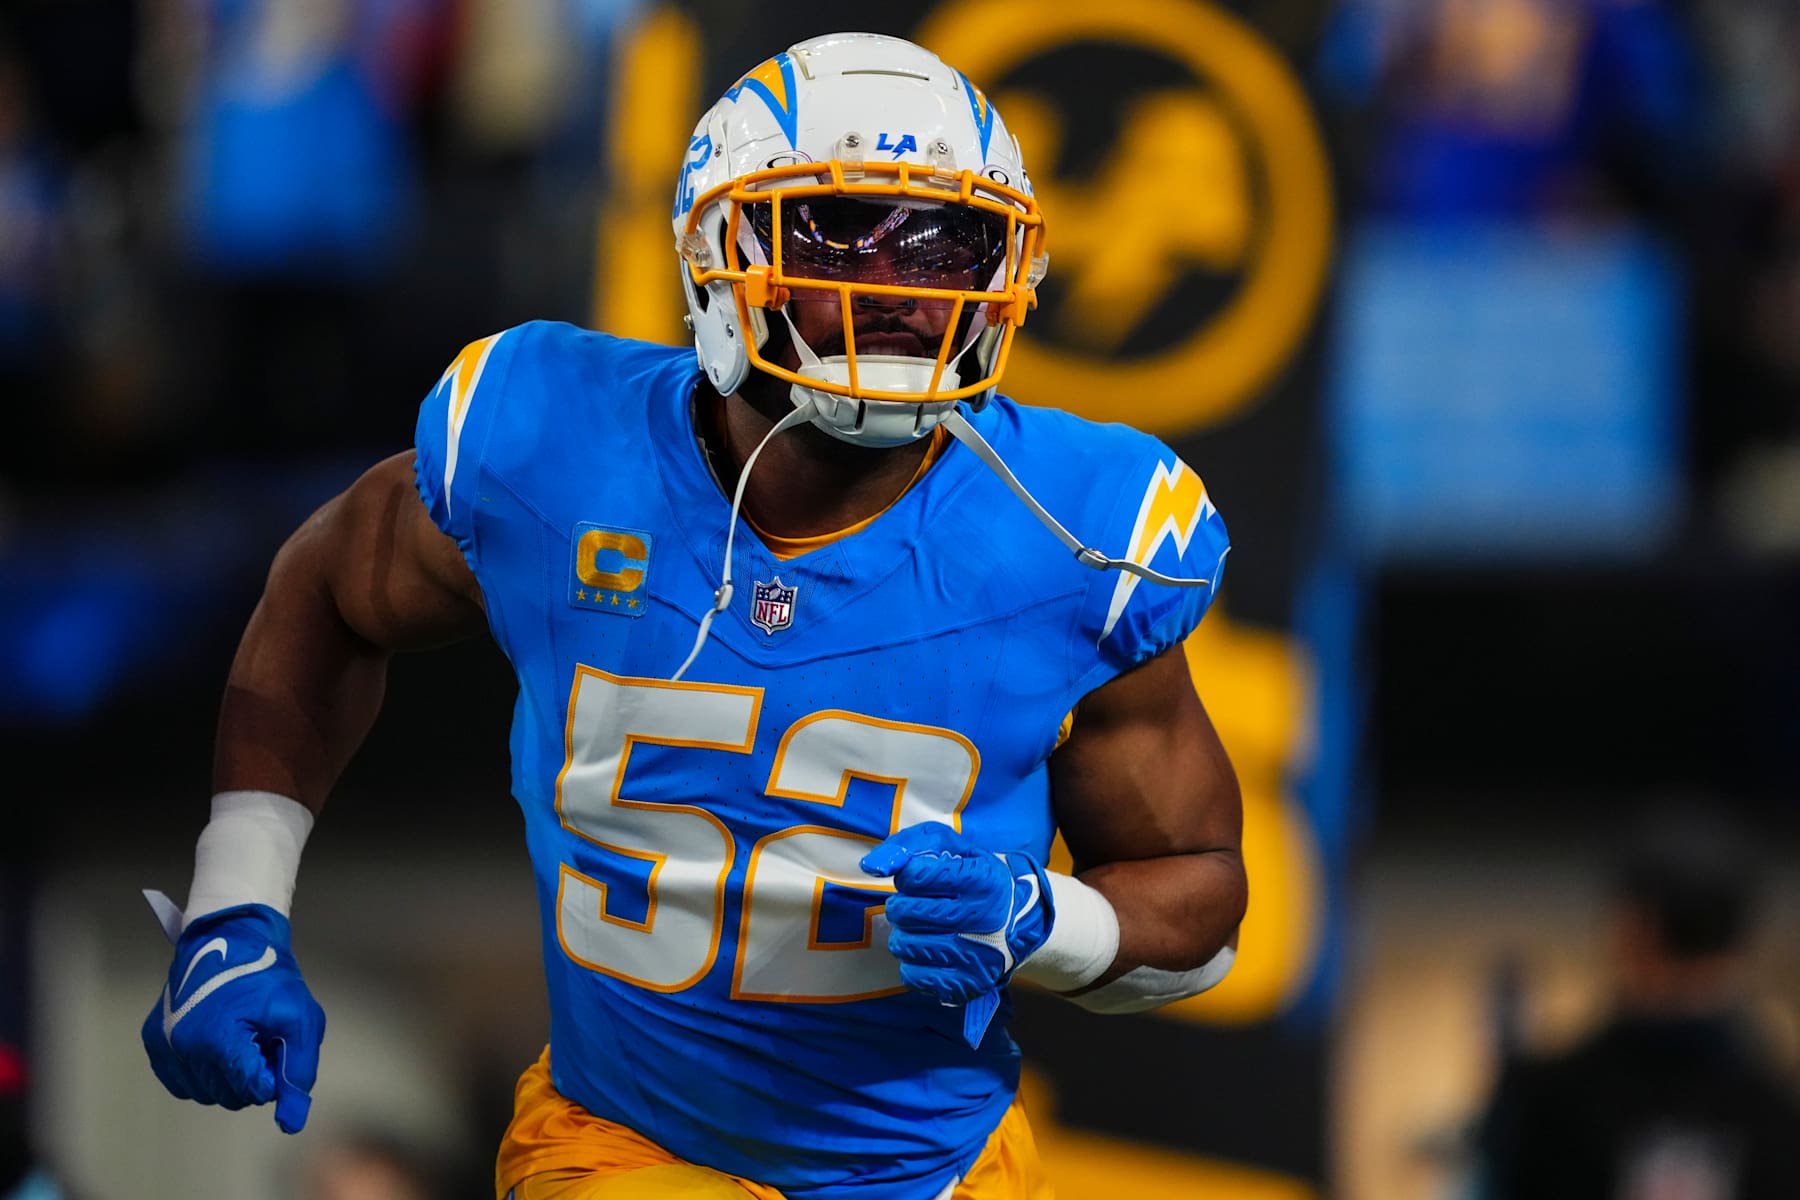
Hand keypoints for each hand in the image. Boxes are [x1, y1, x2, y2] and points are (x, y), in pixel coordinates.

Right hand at [141, 901, 324, 1132]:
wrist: (228, 938)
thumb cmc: (268, 977)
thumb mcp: (300, 1018)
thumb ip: (298, 1071)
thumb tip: (290, 1122)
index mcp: (218, 1040)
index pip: (251, 1090)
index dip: (272, 1075)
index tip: (276, 1049)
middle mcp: (182, 1047)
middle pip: (229, 1096)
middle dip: (253, 1076)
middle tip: (262, 1039)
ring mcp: (163, 1046)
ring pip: (206, 1093)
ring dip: (229, 1077)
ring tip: (241, 1038)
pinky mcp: (153, 1042)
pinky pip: (183, 1083)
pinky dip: (204, 1074)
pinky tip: (218, 1047)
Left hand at [860, 821, 1053, 1008]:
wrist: (1019, 919)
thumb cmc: (974, 877)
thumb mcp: (951, 847)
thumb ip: (908, 846)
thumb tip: (871, 866)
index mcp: (980, 880)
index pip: (915, 876)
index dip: (908, 876)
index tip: (918, 878)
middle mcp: (979, 918)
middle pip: (905, 912)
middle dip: (902, 906)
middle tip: (918, 905)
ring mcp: (974, 956)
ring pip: (903, 945)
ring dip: (905, 934)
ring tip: (924, 928)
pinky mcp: (966, 984)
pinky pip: (912, 975)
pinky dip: (913, 963)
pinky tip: (930, 952)